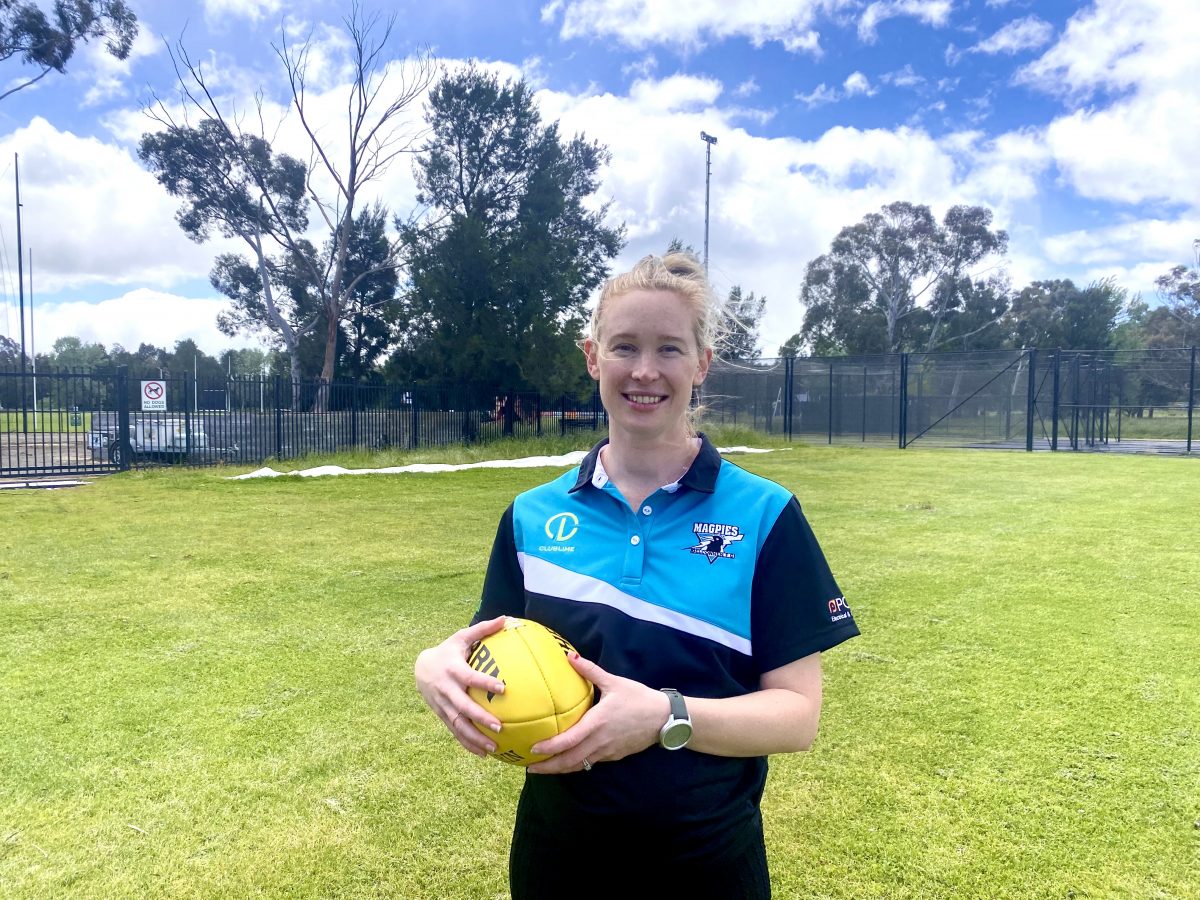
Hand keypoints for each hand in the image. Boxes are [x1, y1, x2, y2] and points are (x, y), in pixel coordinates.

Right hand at [414, 615, 507, 757]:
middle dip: (480, 718)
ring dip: (475, 738)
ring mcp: (443, 705)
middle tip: (499, 727)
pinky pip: (455, 732)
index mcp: (453, 670)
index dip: (484, 682)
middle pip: (463, 707)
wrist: (421, 668)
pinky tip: (484, 754)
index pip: (470, 677)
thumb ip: (483, 629)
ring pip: (458, 725)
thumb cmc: (449, 651)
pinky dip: (468, 744)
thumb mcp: (462, 637)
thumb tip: (506, 618)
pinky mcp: (442, 716)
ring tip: (494, 748)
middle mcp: (446, 690)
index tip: (503, 688)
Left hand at [526, 652, 670, 774]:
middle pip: (570, 760)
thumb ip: (590, 670)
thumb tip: (569, 656)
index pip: (568, 741)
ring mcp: (607, 752)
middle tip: (530, 767)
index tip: (533, 749)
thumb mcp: (614, 681)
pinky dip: (576, 765)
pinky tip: (568, 761)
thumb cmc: (638, 698)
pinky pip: (591, 763)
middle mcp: (600, 741)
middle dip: (549, 767)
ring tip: (544, 768)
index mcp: (597, 723)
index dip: (550, 748)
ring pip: (580, 765)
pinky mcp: (614, 756)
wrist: (664, 718)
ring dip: (561, 769)